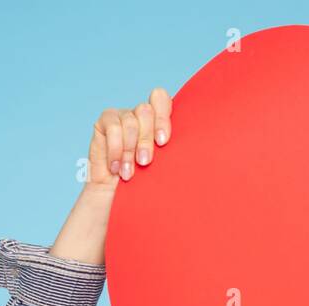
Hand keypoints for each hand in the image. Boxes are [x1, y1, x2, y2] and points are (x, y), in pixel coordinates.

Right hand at [50, 87, 172, 264]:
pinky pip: (112, 126)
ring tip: (129, 172)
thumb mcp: (164, 169)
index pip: (160, 98)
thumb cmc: (145, 188)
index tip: (164, 142)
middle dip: (146, 139)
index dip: (162, 116)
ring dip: (130, 150)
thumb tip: (205, 147)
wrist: (117, 203)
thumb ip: (172, 151)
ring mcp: (121, 118)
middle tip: (146, 163)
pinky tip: (115, 167)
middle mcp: (139, 116)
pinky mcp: (103, 124)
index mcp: (157, 121)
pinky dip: (115, 149)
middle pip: (146, 110)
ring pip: (129, 120)